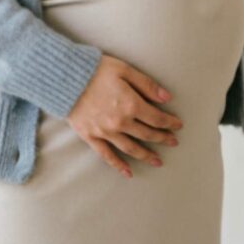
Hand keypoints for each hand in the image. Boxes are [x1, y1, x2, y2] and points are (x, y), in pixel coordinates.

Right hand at [65, 55, 182, 178]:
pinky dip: (118, 165)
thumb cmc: (95, 69)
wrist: (64, 78)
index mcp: (130, 104)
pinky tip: (128, 173)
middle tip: (173, 142)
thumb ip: (146, 84)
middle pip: (147, 134)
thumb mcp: (124, 70)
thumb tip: (167, 97)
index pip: (156, 118)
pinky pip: (107, 155)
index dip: (169, 123)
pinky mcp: (90, 136)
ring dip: (146, 155)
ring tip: (158, 161)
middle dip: (162, 138)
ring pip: (131, 148)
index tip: (178, 125)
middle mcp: (120, 122)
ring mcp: (105, 132)